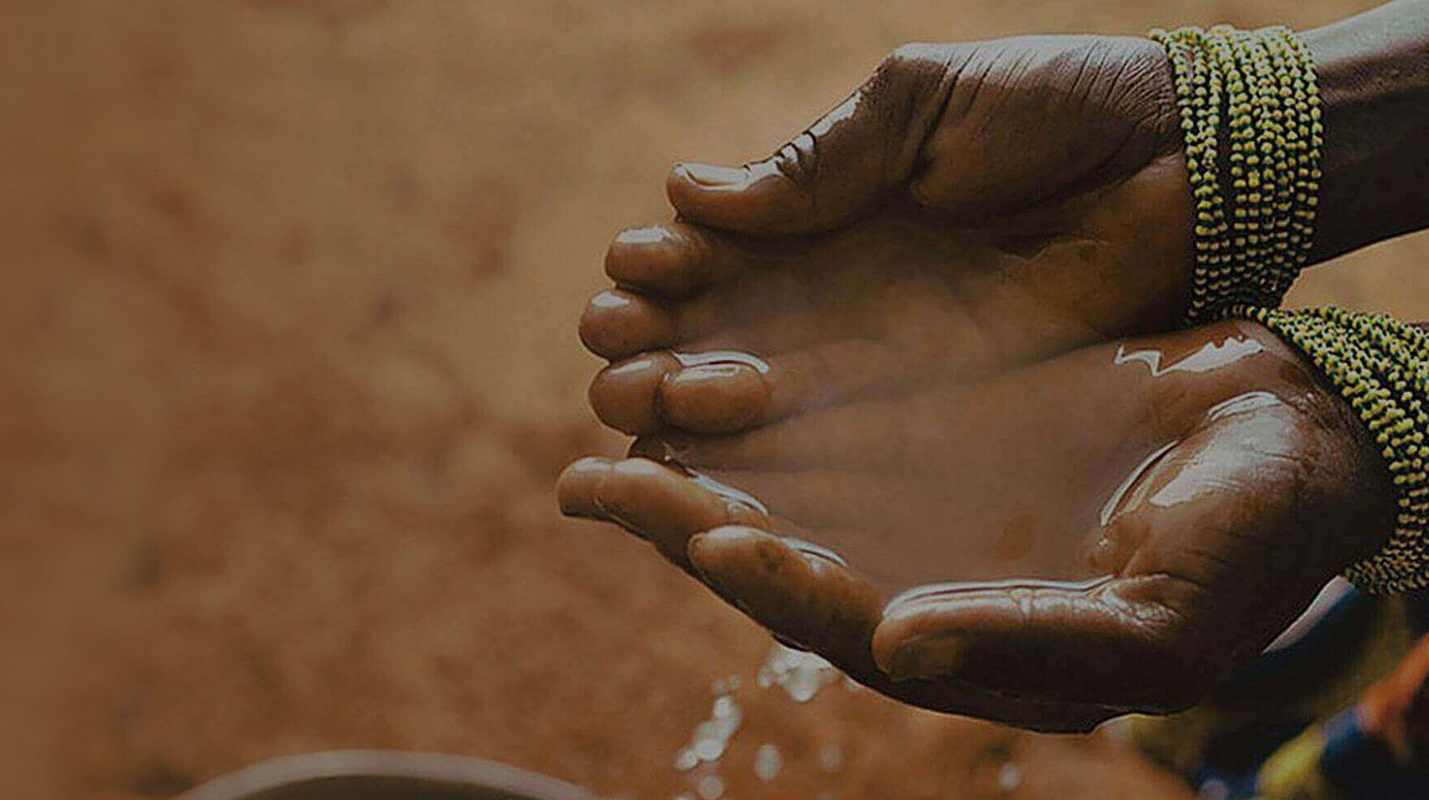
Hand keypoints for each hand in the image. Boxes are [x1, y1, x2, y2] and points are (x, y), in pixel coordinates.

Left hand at [560, 321, 1392, 730]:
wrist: (1290, 428)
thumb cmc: (1245, 534)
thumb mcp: (1158, 616)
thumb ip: (1025, 642)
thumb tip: (894, 648)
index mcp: (970, 651)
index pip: (846, 631)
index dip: (777, 588)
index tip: (713, 535)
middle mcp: (919, 585)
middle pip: (780, 567)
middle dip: (684, 527)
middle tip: (596, 487)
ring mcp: (913, 510)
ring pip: (781, 493)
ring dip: (690, 465)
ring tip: (607, 427)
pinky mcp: (917, 436)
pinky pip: (813, 430)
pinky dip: (746, 405)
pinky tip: (685, 364)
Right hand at [582, 36, 1197, 431]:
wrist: (1192, 170)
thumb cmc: (1058, 113)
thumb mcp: (922, 106)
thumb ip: (815, 160)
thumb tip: (689, 197)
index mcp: (810, 218)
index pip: (692, 259)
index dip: (650, 270)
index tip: (641, 268)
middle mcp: (819, 303)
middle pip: (685, 343)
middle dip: (639, 346)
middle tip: (634, 340)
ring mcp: (865, 372)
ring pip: (729, 413)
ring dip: (671, 403)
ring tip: (670, 391)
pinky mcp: (921, 430)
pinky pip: (817, 464)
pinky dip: (748, 470)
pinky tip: (709, 463)